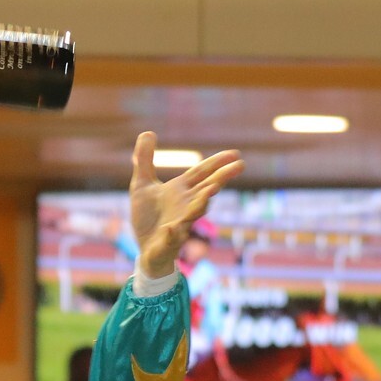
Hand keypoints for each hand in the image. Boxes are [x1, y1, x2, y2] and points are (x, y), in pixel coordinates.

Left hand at [129, 132, 243, 278]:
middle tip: (239, 166)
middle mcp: (185, 205)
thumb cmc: (148, 216)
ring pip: (194, 213)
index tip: (235, 153)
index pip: (201, 173)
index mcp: (180, 191)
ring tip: (211, 191)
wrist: (145, 248)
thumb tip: (147, 132)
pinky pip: (172, 237)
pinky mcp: (167, 242)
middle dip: (221, 177)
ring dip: (202, 202)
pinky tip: (172, 228)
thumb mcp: (141, 184)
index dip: (216, 162)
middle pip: (206, 189)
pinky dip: (173, 233)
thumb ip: (144, 160)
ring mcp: (179, 224)